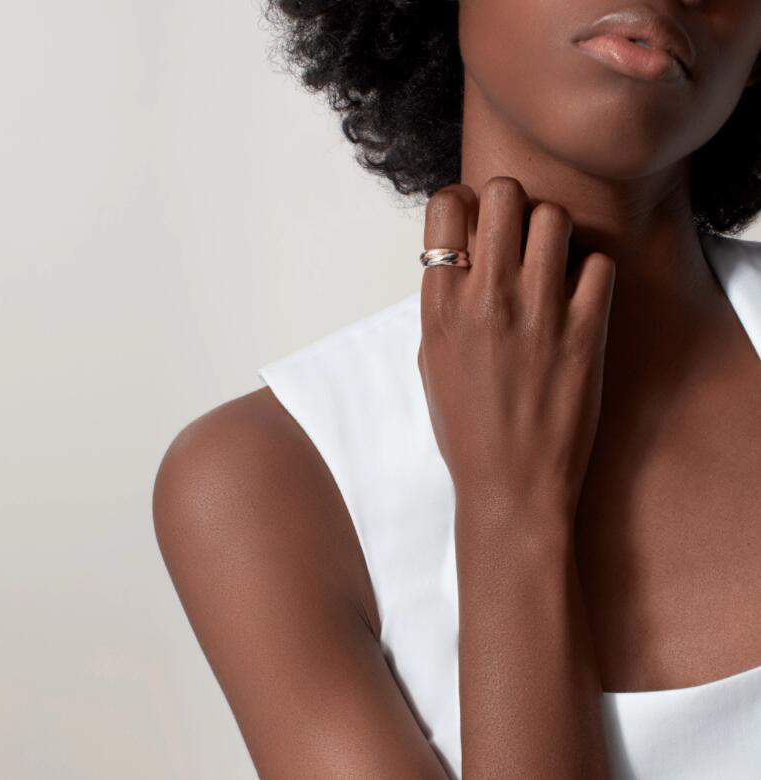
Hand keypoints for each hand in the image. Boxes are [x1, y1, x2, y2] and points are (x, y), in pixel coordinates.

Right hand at [417, 176, 615, 524]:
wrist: (511, 485)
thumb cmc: (466, 429)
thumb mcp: (432, 361)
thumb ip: (445, 304)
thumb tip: (466, 259)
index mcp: (440, 306)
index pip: (446, 206)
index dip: (461, 203)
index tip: (473, 221)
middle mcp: (486, 298)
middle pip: (504, 193)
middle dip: (509, 201)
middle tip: (515, 229)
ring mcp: (538, 313)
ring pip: (554, 217)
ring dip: (552, 230)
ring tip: (550, 260)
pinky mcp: (586, 332)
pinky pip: (598, 264)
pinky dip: (590, 272)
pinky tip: (578, 297)